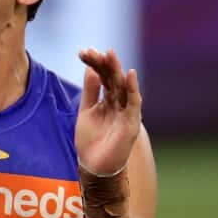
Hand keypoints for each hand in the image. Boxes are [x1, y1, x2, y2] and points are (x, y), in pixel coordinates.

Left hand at [75, 47, 141, 174]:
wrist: (94, 167)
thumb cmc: (91, 142)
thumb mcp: (86, 112)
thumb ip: (90, 92)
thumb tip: (90, 69)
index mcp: (107, 100)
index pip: (102, 77)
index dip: (95, 64)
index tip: (83, 52)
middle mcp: (119, 103)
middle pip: (112, 78)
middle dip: (103, 63)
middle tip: (93, 50)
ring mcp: (126, 112)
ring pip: (123, 86)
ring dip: (117, 70)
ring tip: (110, 54)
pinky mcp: (132, 123)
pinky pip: (134, 103)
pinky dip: (132, 88)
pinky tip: (129, 74)